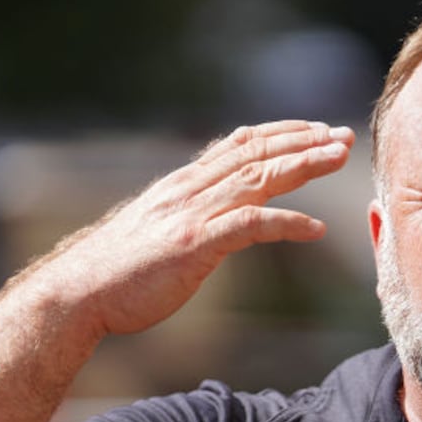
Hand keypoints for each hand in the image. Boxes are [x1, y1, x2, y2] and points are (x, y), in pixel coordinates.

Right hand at [39, 120, 354, 336]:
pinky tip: (316, 229)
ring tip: (340, 158)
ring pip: (258, 178)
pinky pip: (250, 226)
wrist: (77, 292)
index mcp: (182, 184)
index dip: (281, 133)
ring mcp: (191, 214)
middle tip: (344, 135)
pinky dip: (287, 223)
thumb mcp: (156, 229)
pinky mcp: (194, 244)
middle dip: (304, 140)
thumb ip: (186, 214)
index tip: (316, 129)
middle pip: (256, 153)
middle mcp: (189, 190)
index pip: (239, 144)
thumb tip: (210, 216)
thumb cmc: (116, 271)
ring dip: (304, 164)